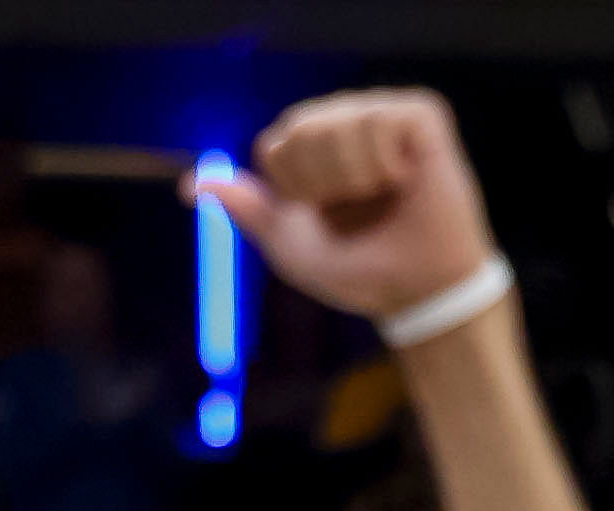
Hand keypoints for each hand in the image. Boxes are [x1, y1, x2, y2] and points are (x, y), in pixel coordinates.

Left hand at [206, 92, 496, 326]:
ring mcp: (384, 115)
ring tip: (384, 195)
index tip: (325, 215)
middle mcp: (346, 122)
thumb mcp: (290, 245)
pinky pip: (380, 121)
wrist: (416, 293)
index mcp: (314, 147)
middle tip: (356, 207)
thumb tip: (191, 186)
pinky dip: (386, 164)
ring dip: (355, 177)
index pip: (276, 146)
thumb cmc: (360, 270)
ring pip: (339, 123)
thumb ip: (247, 208)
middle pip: (301, 128)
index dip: (294, 190)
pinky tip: (406, 180)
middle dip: (320, 181)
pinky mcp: (422, 117)